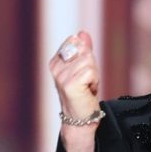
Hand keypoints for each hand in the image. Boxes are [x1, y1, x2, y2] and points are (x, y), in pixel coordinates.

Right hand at [50, 31, 99, 151]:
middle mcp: (55, 68)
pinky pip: (91, 72)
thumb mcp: (83, 68)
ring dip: (94, 75)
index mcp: (56, 62)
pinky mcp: (70, 84)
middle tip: (87, 81)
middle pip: (84, 51)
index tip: (82, 72)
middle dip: (91, 65)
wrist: (81, 118)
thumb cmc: (83, 93)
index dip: (86, 56)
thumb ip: (83, 50)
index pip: (76, 42)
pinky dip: (95, 82)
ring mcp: (61, 76)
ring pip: (88, 61)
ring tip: (87, 87)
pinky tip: (88, 91)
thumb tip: (82, 32)